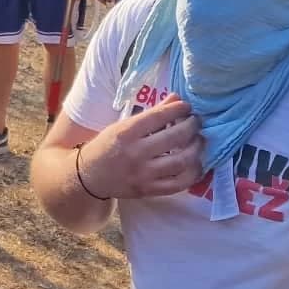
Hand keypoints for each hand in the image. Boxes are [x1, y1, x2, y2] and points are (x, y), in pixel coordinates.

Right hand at [74, 96, 203, 199]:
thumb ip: (151, 114)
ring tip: (200, 141)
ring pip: (181, 161)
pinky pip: (179, 184)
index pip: (159, 116)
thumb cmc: (107, 147)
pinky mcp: (148, 190)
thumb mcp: (123, 126)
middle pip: (175, 137)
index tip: (187, 107)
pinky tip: (196, 164)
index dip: (178, 109)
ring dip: (196, 148)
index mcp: (125, 133)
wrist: (88, 177)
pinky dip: (193, 173)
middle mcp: (135, 153)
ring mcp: (143, 174)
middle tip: (196, 122)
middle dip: (192, 126)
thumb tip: (177, 99)